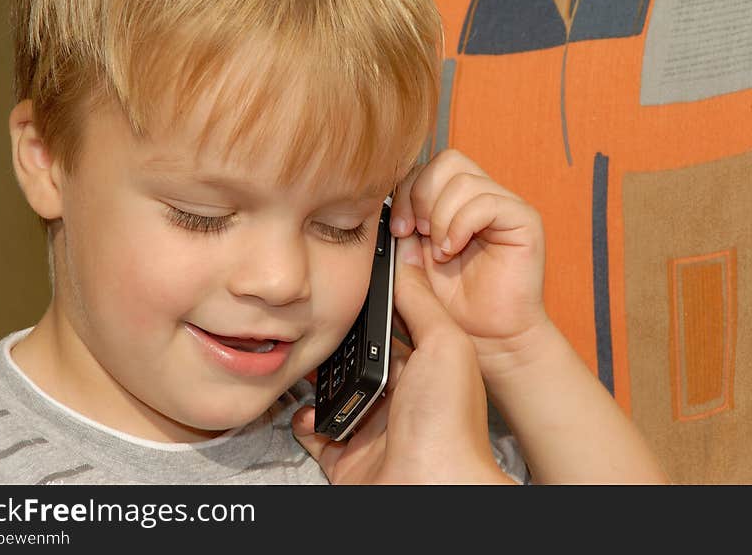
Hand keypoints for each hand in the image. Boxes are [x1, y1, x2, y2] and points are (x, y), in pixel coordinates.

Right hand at [292, 235, 515, 484]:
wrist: (430, 490)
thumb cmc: (448, 422)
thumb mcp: (445, 343)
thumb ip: (420, 301)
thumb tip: (402, 261)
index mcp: (427, 367)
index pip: (394, 325)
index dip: (372, 305)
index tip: (346, 284)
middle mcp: (400, 397)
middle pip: (358, 357)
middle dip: (335, 340)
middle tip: (312, 320)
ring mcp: (372, 427)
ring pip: (332, 391)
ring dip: (315, 377)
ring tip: (303, 359)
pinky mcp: (346, 457)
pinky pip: (315, 430)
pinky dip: (304, 419)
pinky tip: (309, 409)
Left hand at [390, 150, 549, 366]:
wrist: (488, 339)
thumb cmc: (453, 307)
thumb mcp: (413, 264)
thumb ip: (402, 233)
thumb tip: (387, 205)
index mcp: (453, 203)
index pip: (427, 167)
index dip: (407, 191)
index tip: (398, 229)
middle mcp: (480, 197)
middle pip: (446, 161)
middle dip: (421, 197)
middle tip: (417, 235)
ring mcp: (503, 205)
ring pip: (463, 180)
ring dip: (441, 217)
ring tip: (441, 251)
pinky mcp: (524, 220)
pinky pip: (486, 202)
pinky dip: (461, 225)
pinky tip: (454, 249)